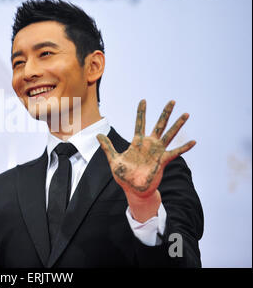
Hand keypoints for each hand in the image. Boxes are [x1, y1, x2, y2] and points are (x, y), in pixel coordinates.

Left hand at [97, 100, 195, 219]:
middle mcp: (149, 144)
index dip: (141, 112)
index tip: (143, 100)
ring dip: (177, 125)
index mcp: (137, 143)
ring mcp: (157, 152)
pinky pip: (175, 152)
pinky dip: (184, 147)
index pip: (139, 123)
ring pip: (169, 135)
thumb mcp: (113, 160)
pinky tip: (193, 142)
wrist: (133, 190)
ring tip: (186, 114)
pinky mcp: (162, 161)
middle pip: (159, 125)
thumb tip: (97, 135)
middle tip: (172, 101)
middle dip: (165, 113)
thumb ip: (107, 147)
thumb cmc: (124, 176)